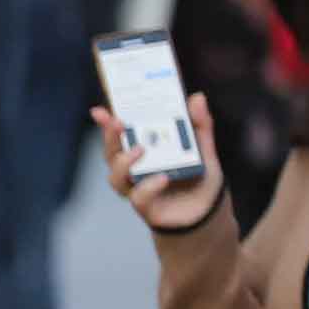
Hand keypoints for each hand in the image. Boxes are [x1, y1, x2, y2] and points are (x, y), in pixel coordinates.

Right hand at [95, 91, 223, 230]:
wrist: (209, 211)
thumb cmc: (200, 179)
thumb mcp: (204, 148)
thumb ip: (200, 125)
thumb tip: (197, 97)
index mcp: (144, 153)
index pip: (120, 137)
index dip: (106, 124)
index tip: (100, 111)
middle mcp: (135, 171)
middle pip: (111, 154)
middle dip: (111, 138)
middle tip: (119, 123)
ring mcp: (137, 189)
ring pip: (116, 178)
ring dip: (123, 162)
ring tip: (140, 150)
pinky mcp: (147, 208)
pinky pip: (139, 198)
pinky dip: (148, 187)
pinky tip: (162, 178)